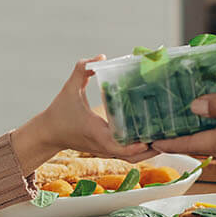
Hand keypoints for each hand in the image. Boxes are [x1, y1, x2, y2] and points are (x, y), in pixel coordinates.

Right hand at [14, 56, 154, 171]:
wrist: (47, 133)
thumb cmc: (59, 111)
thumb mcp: (69, 88)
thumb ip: (83, 70)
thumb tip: (101, 58)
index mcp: (96, 133)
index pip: (118, 146)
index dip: (135, 146)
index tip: (149, 139)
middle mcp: (103, 146)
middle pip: (132, 156)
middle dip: (151, 150)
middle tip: (168, 137)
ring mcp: (105, 151)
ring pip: (131, 158)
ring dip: (148, 152)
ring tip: (165, 138)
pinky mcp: (105, 151)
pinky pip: (126, 155)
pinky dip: (140, 150)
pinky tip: (151, 137)